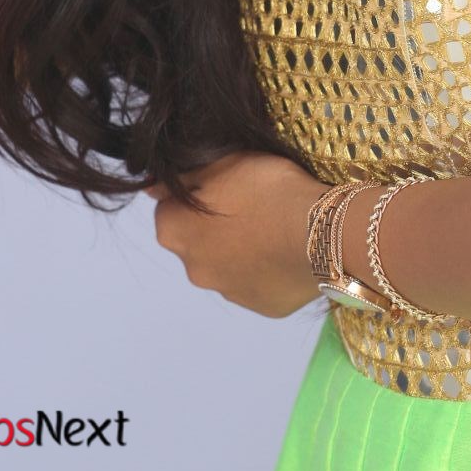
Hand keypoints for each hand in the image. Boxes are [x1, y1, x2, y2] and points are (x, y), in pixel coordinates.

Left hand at [144, 152, 327, 318]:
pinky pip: (259, 283)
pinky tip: (287, 251)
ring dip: (241, 251)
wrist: (318, 232)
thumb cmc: (264, 189)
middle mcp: (193, 269)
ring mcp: (228, 293)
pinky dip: (267, 269)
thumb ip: (183, 177)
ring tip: (274, 229)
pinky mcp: (262, 307)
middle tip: (249, 205)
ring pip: (227, 266)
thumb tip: (152, 188)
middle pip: (196, 242)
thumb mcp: (221, 163)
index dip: (194, 194)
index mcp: (174, 232)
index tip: (222, 185)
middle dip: (214, 228)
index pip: (169, 210)